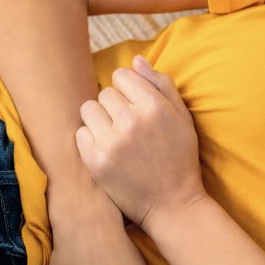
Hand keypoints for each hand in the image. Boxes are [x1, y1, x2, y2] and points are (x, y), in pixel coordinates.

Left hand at [74, 55, 206, 227]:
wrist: (173, 204)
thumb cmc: (180, 159)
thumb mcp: (183, 118)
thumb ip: (162, 85)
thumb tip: (135, 60)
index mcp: (155, 107)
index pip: (123, 75)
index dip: (129, 89)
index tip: (138, 106)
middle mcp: (132, 121)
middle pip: (105, 92)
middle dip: (116, 105)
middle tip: (129, 126)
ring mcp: (111, 142)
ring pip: (89, 109)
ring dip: (100, 119)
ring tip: (116, 136)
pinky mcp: (95, 162)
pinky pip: (81, 133)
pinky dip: (91, 140)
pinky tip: (109, 151)